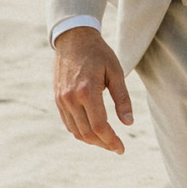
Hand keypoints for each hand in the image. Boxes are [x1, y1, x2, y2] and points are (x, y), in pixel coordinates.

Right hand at [53, 26, 133, 153]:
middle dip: (103, 144)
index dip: (111, 141)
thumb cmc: (98, 53)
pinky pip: (68, 123)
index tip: (122, 148)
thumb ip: (122, 99)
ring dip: (92, 140)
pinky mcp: (58, 99)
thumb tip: (128, 123)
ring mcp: (62, 100)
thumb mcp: (116, 72)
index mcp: (88, 91)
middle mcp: (71, 98)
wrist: (73, 39)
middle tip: (117, 147)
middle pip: (87, 133)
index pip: (100, 126)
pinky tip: (92, 131)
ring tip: (107, 141)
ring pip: (76, 131)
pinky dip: (80, 132)